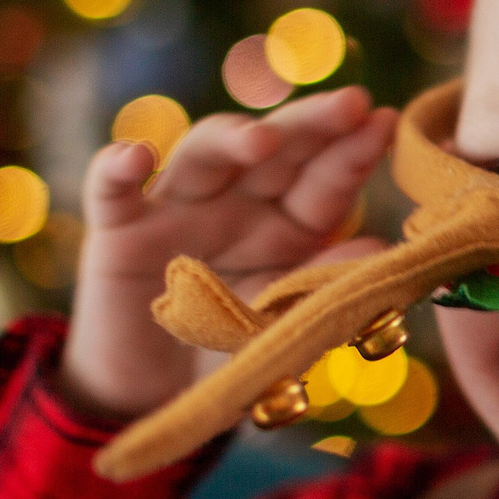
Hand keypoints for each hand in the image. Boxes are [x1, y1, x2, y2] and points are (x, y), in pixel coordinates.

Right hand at [59, 86, 398, 418]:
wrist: (153, 396)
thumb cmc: (231, 353)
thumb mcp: (285, 326)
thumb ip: (324, 287)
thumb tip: (379, 248)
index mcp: (288, 227)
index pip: (324, 182)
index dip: (353, 153)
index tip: (388, 123)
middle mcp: (236, 204)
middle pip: (275, 151)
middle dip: (312, 124)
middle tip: (351, 102)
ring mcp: (175, 210)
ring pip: (202, 154)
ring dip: (230, 139)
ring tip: (263, 140)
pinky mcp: (117, 232)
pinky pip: (110, 190)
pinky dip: (115, 168)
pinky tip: (135, 157)